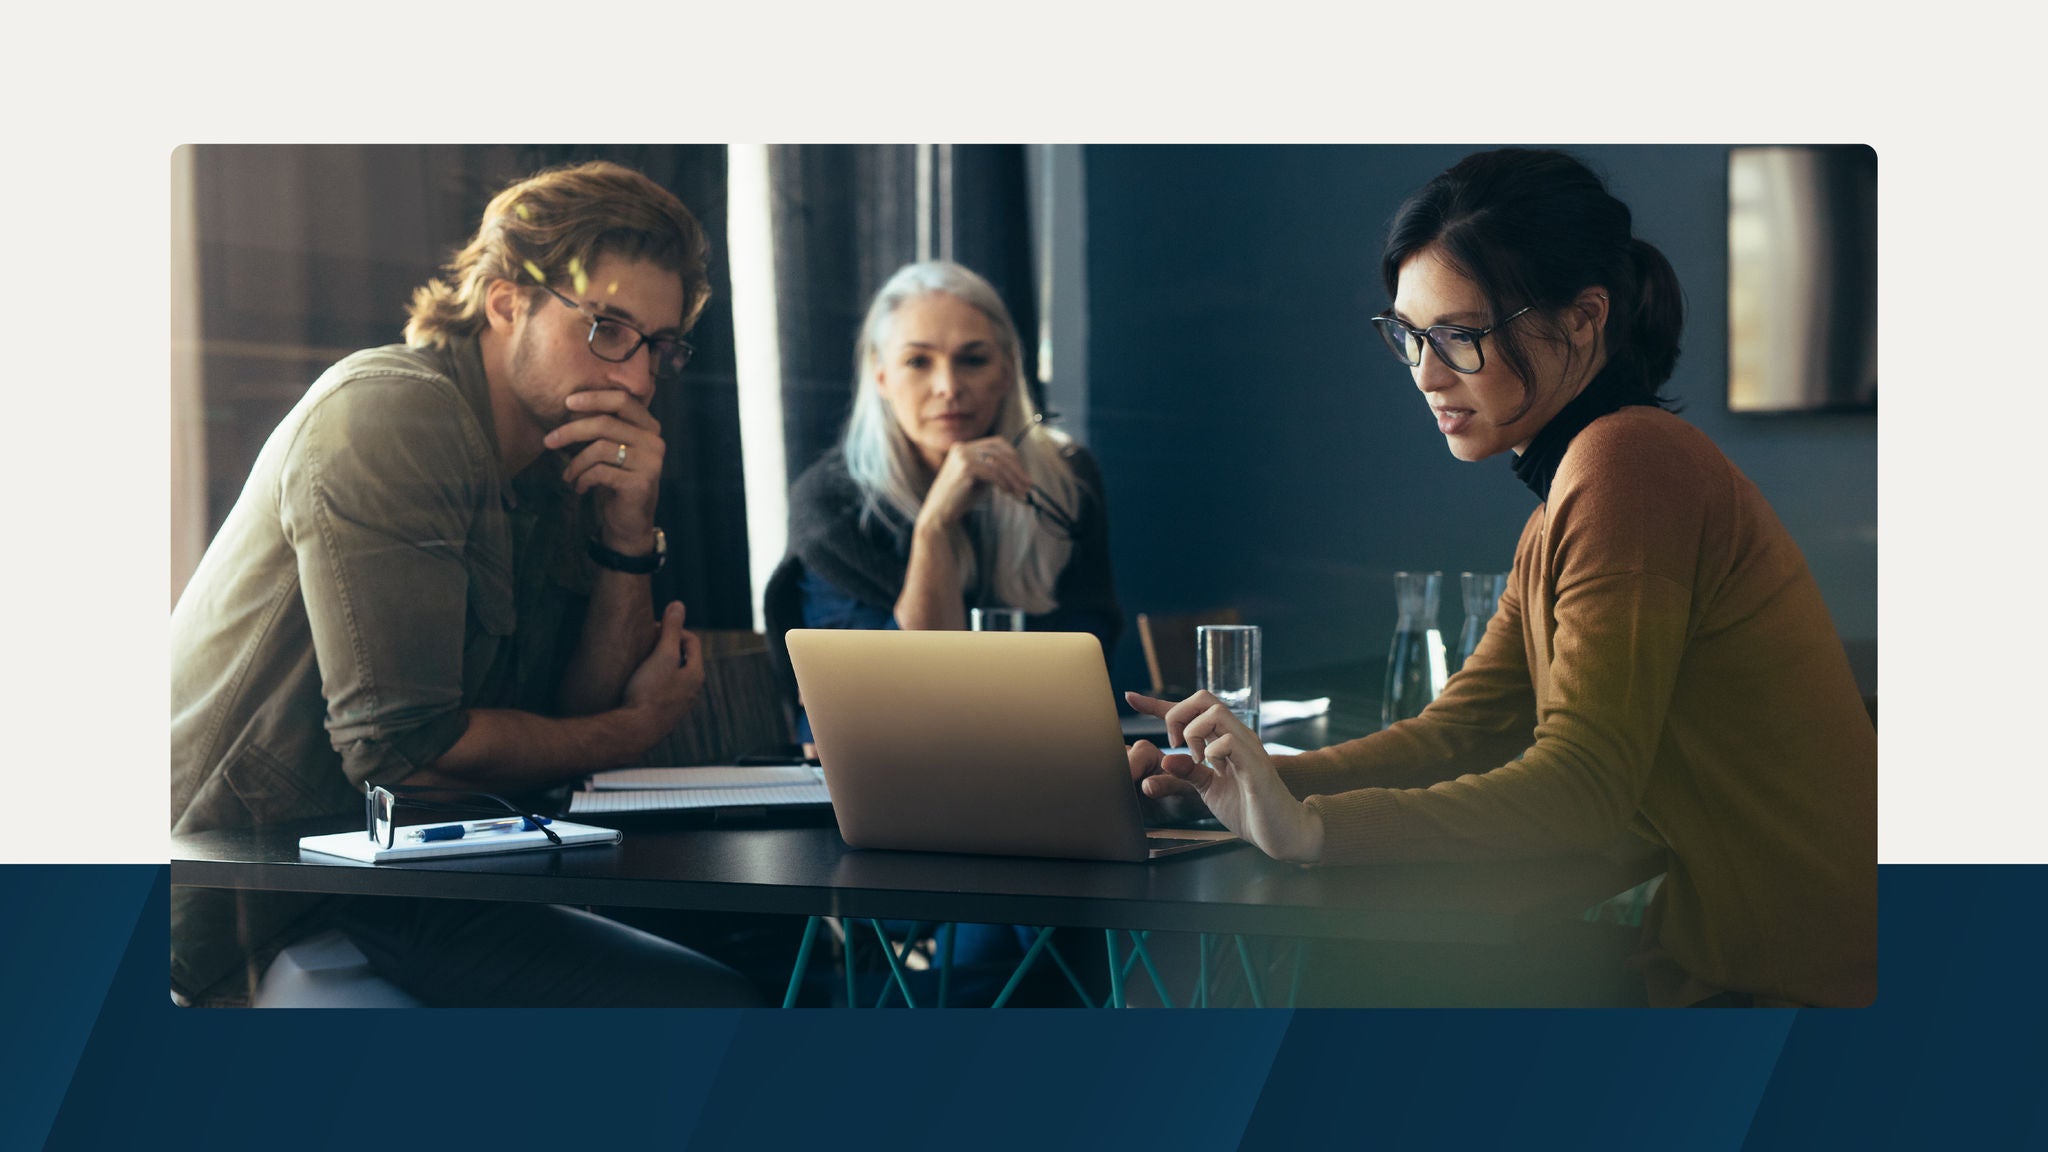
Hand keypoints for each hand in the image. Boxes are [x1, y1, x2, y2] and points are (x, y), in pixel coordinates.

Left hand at [543, 389, 664, 551]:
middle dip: (571, 431)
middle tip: (549, 441)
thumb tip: (570, 403)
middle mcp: (654, 442)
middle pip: (605, 423)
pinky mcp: (641, 483)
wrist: (629, 522)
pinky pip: (601, 472)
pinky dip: (583, 478)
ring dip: (576, 463)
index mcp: (649, 427)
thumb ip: (603, 427)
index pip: (622, 400)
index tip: (567, 402)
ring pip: (600, 448)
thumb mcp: (611, 448)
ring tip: (568, 475)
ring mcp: (650, 463)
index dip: (594, 398)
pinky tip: (580, 487)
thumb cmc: (616, 480)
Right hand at [620, 601, 704, 748]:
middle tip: (646, 643)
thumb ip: (671, 629)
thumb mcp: (662, 654)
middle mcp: (692, 691)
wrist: (635, 731)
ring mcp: (679, 706)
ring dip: (659, 665)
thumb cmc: (649, 692)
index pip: (691, 641)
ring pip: (673, 677)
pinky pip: (662, 692)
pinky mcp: (664, 716)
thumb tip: (678, 605)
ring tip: (640, 661)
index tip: (654, 629)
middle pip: (683, 659)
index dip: (673, 629)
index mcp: (695, 674)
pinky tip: (637, 684)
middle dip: (666, 647)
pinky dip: (653, 682)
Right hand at [917, 436, 1032, 529]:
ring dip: (1013, 477)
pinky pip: (992, 472)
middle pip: (1000, 451)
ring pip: (998, 462)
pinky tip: (1008, 492)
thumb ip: (993, 469)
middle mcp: (962, 448)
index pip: (997, 443)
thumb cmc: (960, 499)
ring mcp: (962, 456)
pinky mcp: (964, 468)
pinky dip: (1004, 482)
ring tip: (1021, 492)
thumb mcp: (979, 479)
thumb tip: (1019, 469)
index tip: (1023, 473)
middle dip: (1017, 468)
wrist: (939, 514)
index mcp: (964, 447)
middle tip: (1028, 484)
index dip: (1014, 457)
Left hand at [1125, 690, 1323, 862]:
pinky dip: (1212, 751)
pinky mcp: (1255, 766)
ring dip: (1195, 732)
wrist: (1281, 832)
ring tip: (1196, 759)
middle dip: (1178, 715)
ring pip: (1215, 712)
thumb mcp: (1209, 789)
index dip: (1158, 704)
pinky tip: (1213, 768)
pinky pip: (1230, 741)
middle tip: (1175, 745)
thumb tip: (1164, 760)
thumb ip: (1188, 773)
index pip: (1191, 711)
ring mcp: (1248, 748)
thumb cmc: (1248, 809)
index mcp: (1225, 740)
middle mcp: (1237, 736)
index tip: (1131, 698)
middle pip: (1203, 698)